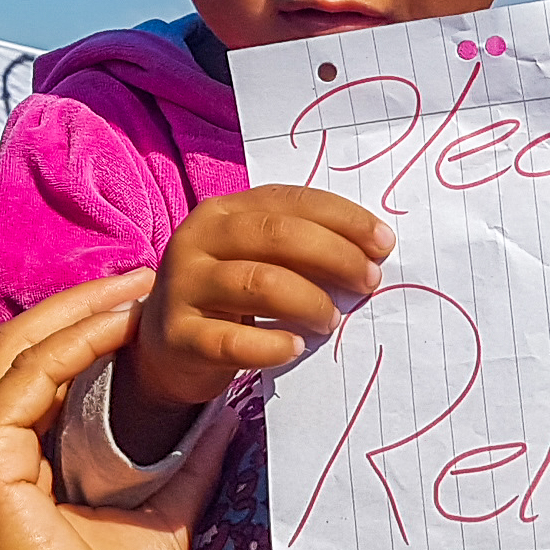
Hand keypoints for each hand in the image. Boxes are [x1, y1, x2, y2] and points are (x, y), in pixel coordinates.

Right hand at [0, 270, 239, 549]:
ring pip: (18, 353)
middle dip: (81, 307)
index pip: (35, 375)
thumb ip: (179, 465)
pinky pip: (28, 383)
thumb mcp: (159, 518)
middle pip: (18, 351)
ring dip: (81, 314)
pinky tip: (122, 329)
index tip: (144, 304)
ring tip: (139, 289)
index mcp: (5, 470)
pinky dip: (74, 346)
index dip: (86, 330)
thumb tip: (222, 413)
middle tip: (144, 277)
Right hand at [127, 186, 391, 414]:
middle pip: (277, 236)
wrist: (166, 348)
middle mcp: (196, 240)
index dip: (343, 219)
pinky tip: (295, 347)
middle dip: (335, 256)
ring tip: (331, 321)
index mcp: (221, 212)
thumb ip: (297, 248)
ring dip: (310, 302)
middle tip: (368, 281)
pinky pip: (233, 340)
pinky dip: (273, 345)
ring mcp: (183, 287)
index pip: (289, 201)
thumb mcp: (253, 259)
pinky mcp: (179, 336)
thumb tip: (370, 253)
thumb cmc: (227, 298)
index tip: (383, 243)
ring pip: (259, 284)